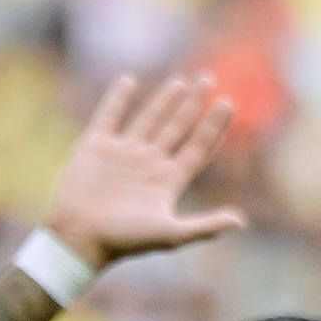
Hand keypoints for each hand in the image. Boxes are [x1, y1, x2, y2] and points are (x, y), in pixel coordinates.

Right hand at [43, 74, 245, 269]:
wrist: (80, 237)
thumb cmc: (125, 241)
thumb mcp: (171, 235)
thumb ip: (206, 226)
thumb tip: (240, 220)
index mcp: (168, 180)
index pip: (198, 147)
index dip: (213, 126)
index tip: (228, 104)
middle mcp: (149, 163)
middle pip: (178, 126)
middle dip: (194, 104)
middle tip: (209, 79)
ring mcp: (123, 153)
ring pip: (149, 118)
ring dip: (165, 100)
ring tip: (181, 82)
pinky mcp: (96, 146)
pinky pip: (109, 115)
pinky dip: (118, 98)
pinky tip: (130, 80)